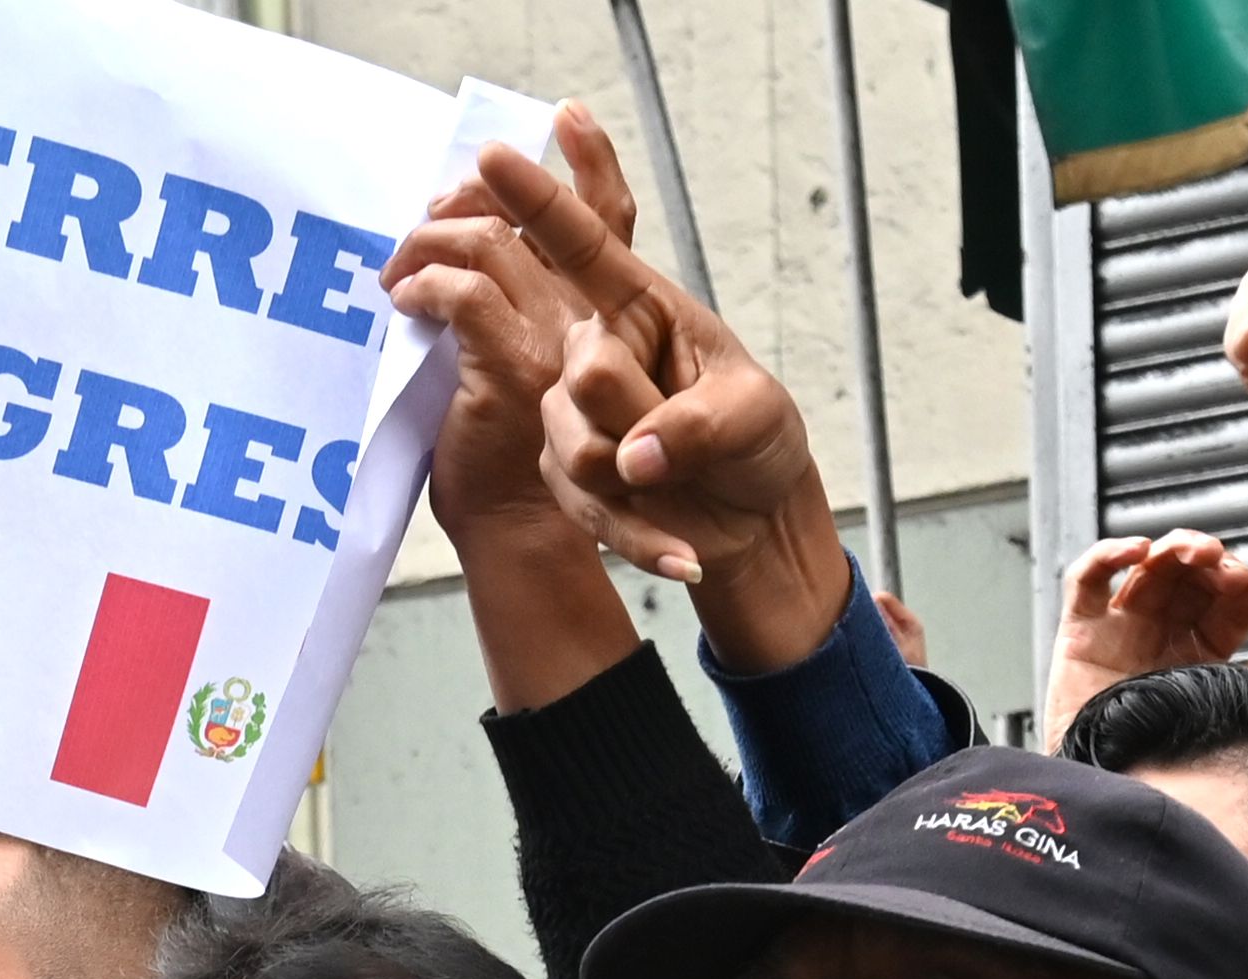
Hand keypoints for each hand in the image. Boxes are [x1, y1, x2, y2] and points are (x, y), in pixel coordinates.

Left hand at [398, 100, 634, 551]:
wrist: (520, 531)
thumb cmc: (504, 455)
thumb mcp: (512, 365)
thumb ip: (504, 311)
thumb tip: (444, 259)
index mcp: (596, 305)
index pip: (605, 209)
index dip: (582, 158)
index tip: (519, 144)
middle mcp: (586, 312)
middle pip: (527, 210)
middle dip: (460, 203)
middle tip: (418, 230)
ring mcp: (555, 336)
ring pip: (489, 241)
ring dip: (427, 244)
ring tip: (398, 276)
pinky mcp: (515, 364)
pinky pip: (466, 293)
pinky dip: (424, 286)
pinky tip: (404, 304)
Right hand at [484, 140, 845, 671]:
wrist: (750, 519)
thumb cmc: (757, 441)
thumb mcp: (753, 417)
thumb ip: (696, 424)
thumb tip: (634, 458)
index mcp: (640, 309)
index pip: (581, 245)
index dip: (538, 200)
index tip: (490, 154)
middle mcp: (595, 354)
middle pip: (583, 376)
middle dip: (636, 418)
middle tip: (683, 443)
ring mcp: (576, 419)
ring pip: (577, 448)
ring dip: (639, 485)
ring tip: (685, 488)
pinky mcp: (570, 479)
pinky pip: (586, 508)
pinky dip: (642, 539)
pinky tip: (685, 554)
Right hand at [1039, 531, 1247, 743]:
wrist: (1114, 781)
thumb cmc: (1165, 750)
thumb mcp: (1230, 700)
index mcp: (1199, 648)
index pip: (1229, 602)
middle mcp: (1162, 632)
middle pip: (1190, 576)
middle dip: (1215, 563)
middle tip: (1230, 572)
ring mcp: (1121, 628)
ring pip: (1147, 568)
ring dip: (1175, 548)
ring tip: (1199, 554)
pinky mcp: (1079, 631)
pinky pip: (1085, 580)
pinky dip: (1108, 555)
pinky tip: (1138, 551)